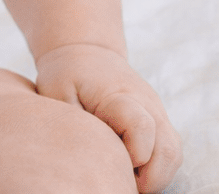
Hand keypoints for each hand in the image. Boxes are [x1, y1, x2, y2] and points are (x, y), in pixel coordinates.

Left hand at [35, 43, 181, 192]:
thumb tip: (86, 155)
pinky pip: (169, 151)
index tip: (112, 164)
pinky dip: (157, 167)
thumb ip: (74, 122)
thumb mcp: (57, 92)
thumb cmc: (67, 72)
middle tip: (122, 183)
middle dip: (151, 179)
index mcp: (119, 95)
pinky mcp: (158, 119)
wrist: (85, 50)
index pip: (142, 129)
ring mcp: (157, 111)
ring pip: (173, 154)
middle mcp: (146, 103)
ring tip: (127, 179)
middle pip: (168, 150)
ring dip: (156, 176)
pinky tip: (131, 169)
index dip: (132, 155)